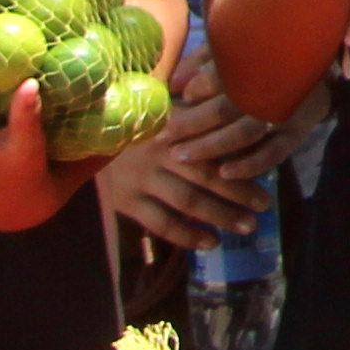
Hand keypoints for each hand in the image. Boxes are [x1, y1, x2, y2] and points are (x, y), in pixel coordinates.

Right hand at [91, 87, 276, 251]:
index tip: (268, 171)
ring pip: (188, 202)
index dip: (241, 160)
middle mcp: (158, 151)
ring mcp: (141, 178)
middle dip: (239, 192)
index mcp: (171, 125)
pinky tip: (210, 242)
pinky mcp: (127, 201)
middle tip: (264, 207)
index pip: (213, 145)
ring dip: (221, 216)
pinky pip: (162, 223)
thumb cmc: (133, 121)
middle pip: (206, 176)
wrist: (81, 138)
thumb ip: (195, 111)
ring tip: (247, 227)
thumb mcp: (162, 106)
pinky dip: (187, 235)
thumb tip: (239, 113)